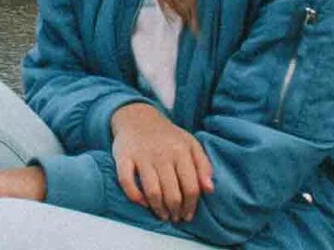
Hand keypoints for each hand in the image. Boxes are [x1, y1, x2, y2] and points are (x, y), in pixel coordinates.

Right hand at [109, 101, 213, 222]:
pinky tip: (143, 203)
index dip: (191, 205)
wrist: (137, 117)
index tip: (189, 214)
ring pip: (152, 191)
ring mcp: (142, 156)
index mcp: (181, 151)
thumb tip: (210, 190)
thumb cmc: (167, 136)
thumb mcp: (190, 144)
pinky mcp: (123, 157)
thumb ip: (203, 165)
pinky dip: (135, 196)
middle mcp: (162, 154)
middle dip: (175, 210)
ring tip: (162, 215)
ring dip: (159, 208)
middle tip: (175, 217)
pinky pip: (127, 182)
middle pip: (172, 193)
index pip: (191, 187)